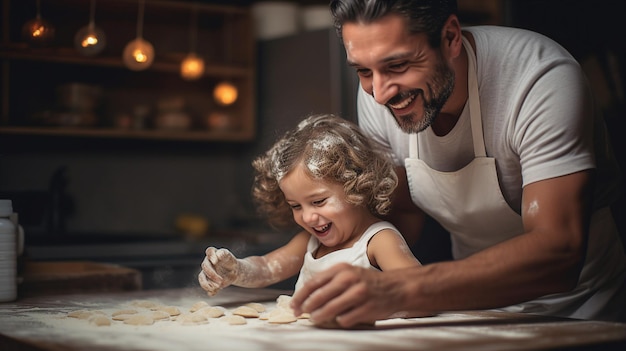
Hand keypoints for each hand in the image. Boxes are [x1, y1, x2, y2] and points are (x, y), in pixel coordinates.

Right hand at [198, 247, 239, 295]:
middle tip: (221, 281)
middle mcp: (207, 263)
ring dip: (208, 284)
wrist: (234, 272)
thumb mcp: (230, 258)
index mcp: (213, 254)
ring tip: (217, 287)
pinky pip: (207, 287)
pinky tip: (214, 292)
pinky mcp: (209, 281)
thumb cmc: (231, 262)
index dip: (211, 256)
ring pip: (202, 278)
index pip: (209, 251)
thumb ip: (224, 254)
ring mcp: (206, 272)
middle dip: (212, 274)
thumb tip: (219, 254)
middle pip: (205, 267)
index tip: (215, 261)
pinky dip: (210, 291)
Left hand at [290, 263, 407, 327]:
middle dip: (306, 307)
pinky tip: (340, 319)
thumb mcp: (350, 273)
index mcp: (342, 269)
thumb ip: (331, 280)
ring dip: (319, 316)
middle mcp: (349, 279)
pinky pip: (345, 319)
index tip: (294, 304)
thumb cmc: (370, 281)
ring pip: (330, 309)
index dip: (301, 295)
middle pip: (319, 296)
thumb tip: (308, 296)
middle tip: (300, 313)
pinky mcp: (366, 308)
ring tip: (315, 319)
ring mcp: (358, 294)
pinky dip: (340, 321)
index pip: (314, 282)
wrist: (397, 287)